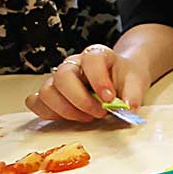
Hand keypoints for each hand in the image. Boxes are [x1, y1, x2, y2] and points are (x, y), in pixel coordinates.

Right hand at [26, 44, 152, 121]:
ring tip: (87, 117)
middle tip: (99, 113)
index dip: (99, 79)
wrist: (117, 78)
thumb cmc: (123, 78)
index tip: (109, 98)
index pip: (91, 59)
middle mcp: (73, 64)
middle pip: (63, 76)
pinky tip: (69, 118)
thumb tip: (128, 108)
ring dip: (66, 110)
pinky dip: (49, 114)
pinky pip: (36, 102)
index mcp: (96, 55)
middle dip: (80, 100)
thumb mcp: (136, 81)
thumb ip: (133, 93)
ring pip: (47, 92)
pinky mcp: (48, 94)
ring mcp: (57, 78)